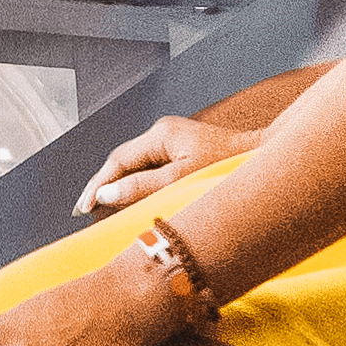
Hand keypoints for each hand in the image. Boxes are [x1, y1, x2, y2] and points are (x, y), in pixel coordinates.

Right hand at [73, 114, 235, 220]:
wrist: (261, 160)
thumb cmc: (227, 168)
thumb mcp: (179, 181)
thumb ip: (141, 187)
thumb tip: (106, 194)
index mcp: (161, 134)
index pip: (118, 160)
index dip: (98, 185)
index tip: (83, 207)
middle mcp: (164, 133)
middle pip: (125, 162)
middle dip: (105, 186)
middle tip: (85, 211)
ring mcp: (174, 142)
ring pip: (138, 167)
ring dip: (121, 188)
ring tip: (102, 211)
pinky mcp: (183, 153)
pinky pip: (152, 170)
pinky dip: (139, 187)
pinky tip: (131, 202)